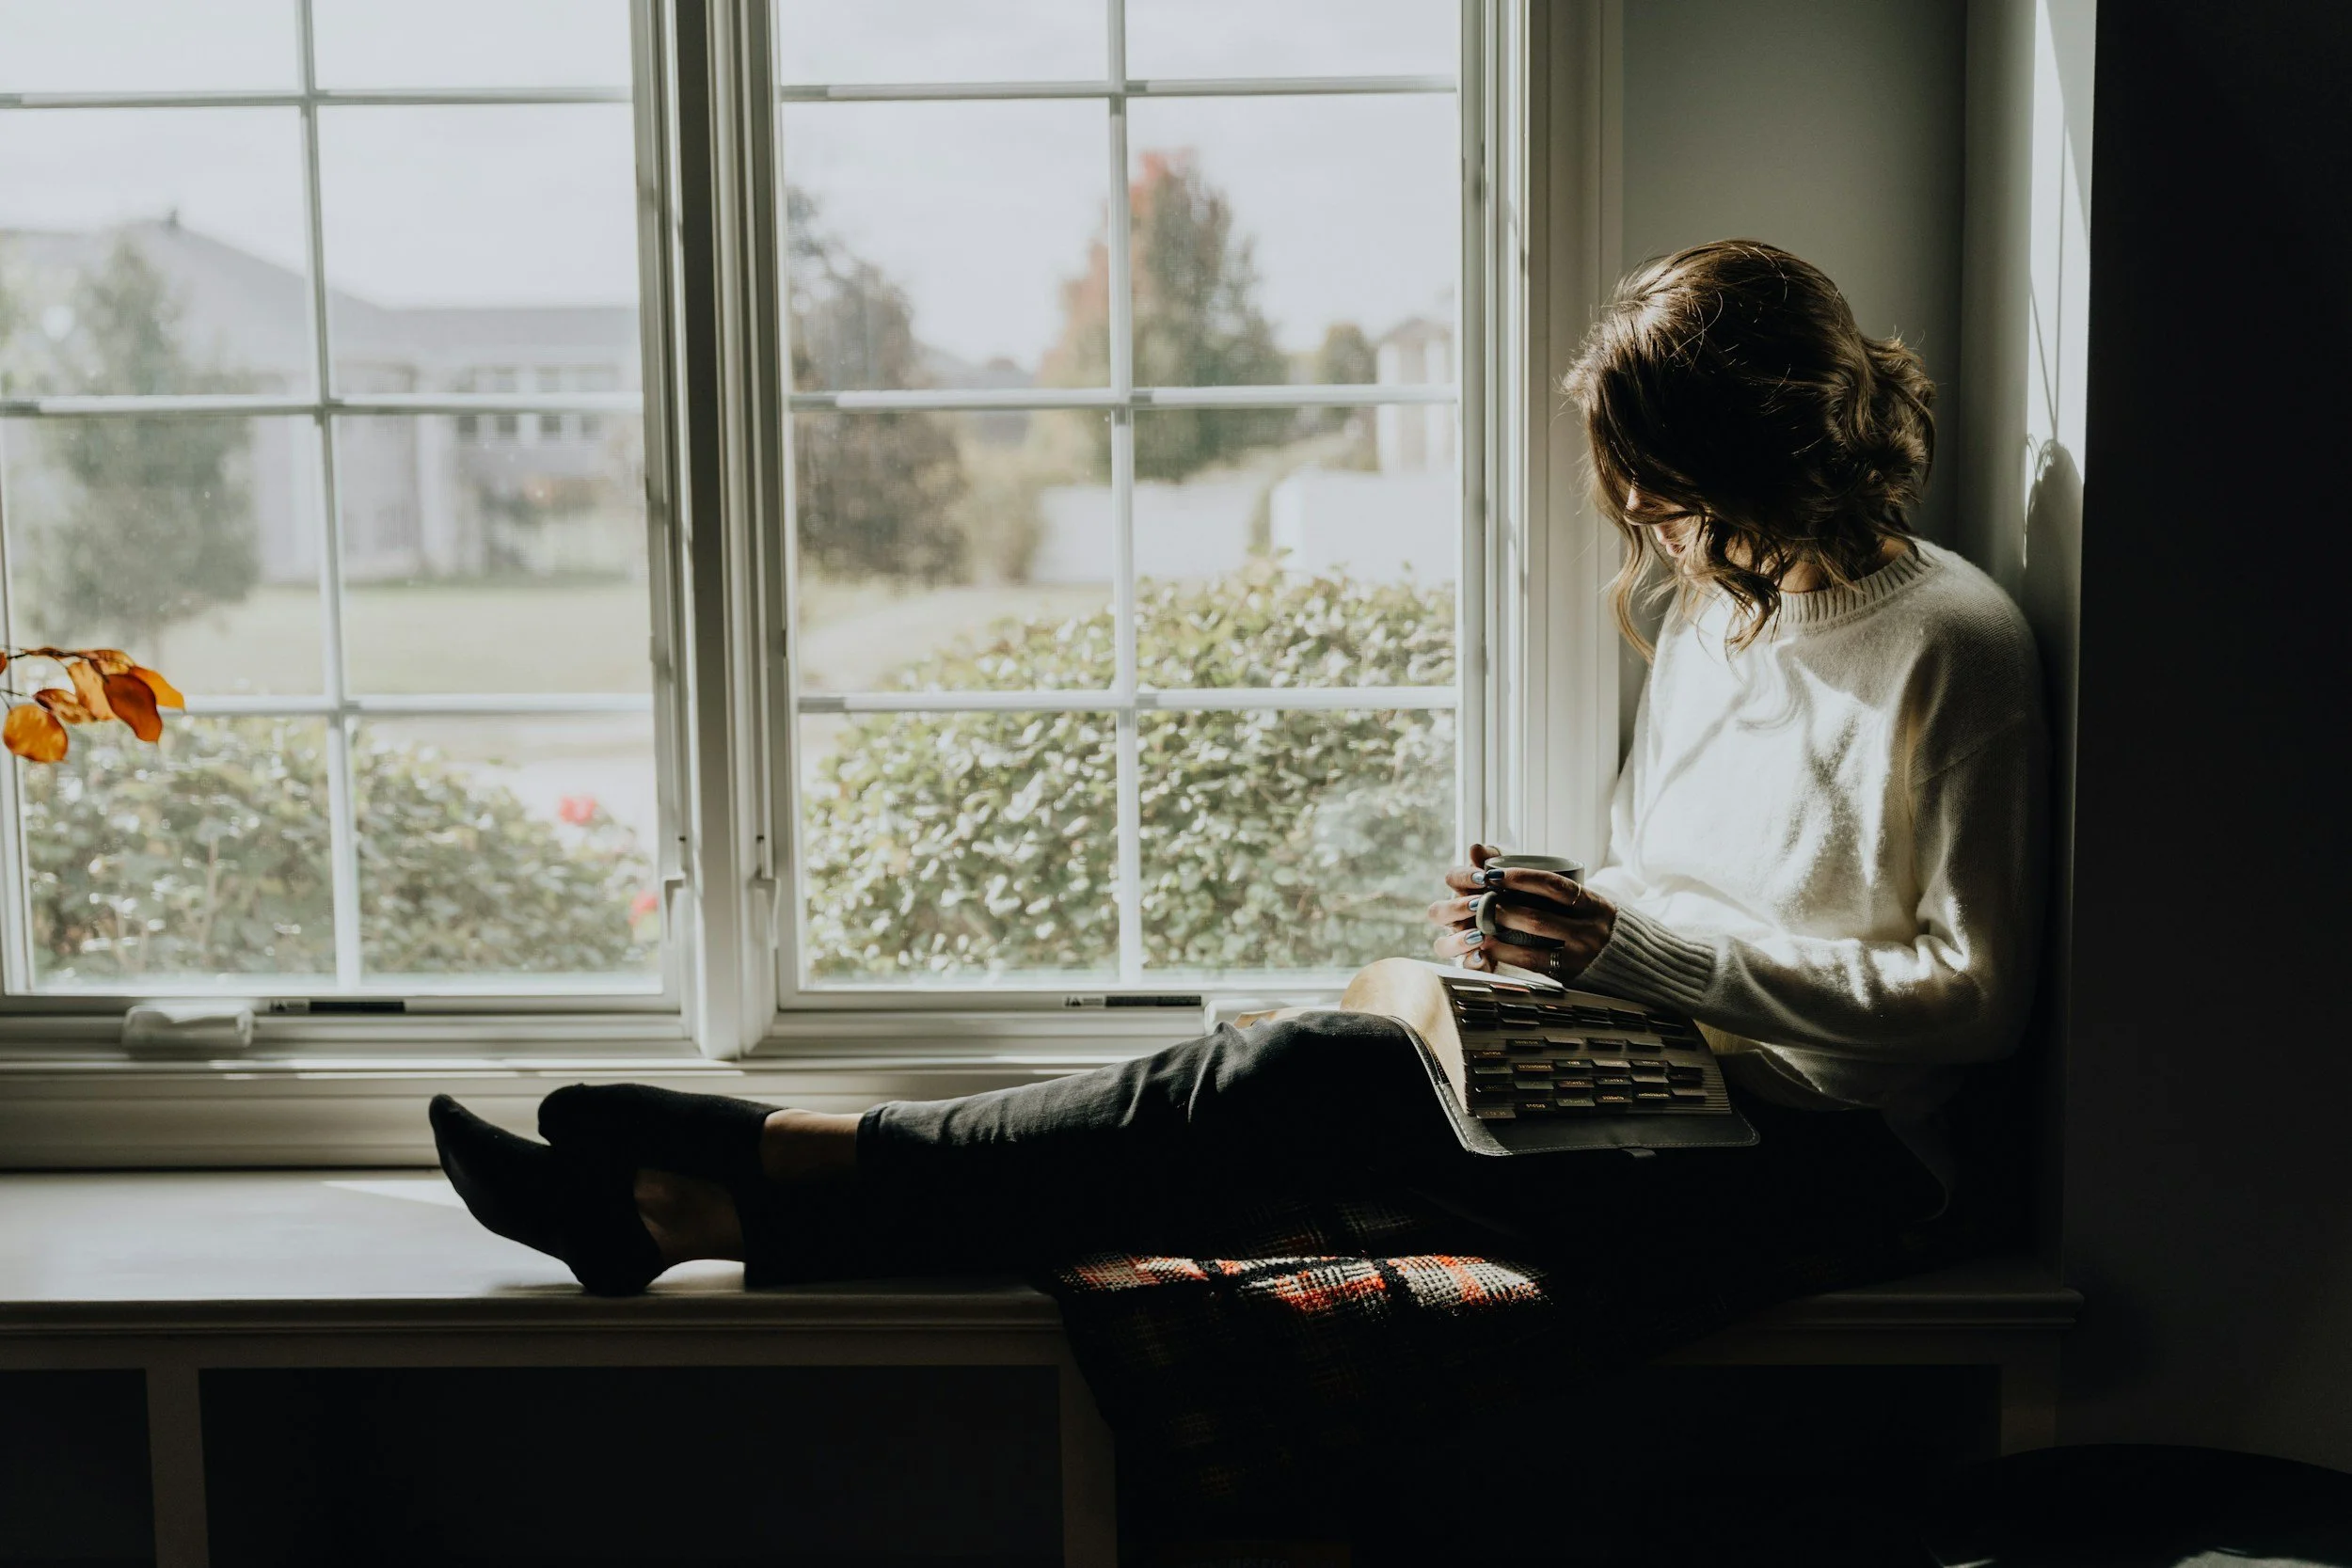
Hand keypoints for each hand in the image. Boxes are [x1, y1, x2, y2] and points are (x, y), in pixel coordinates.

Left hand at [1426, 844, 1616, 980]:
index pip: (1554, 886)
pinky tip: (1489, 946)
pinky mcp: (1569, 973)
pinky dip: (1507, 953)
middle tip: (1479, 898)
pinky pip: (1533, 962)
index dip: (1522, 878)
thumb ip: (1560, 889)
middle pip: (1538, 915)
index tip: (1495, 873)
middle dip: (1503, 906)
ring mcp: (1580, 953)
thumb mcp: (1591, 903)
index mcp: (1594, 904)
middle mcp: (1589, 928)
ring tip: (1478, 921)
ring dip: (1500, 929)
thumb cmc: (1599, 925)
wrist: (1634, 963)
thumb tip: (1514, 868)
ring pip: (1533, 939)